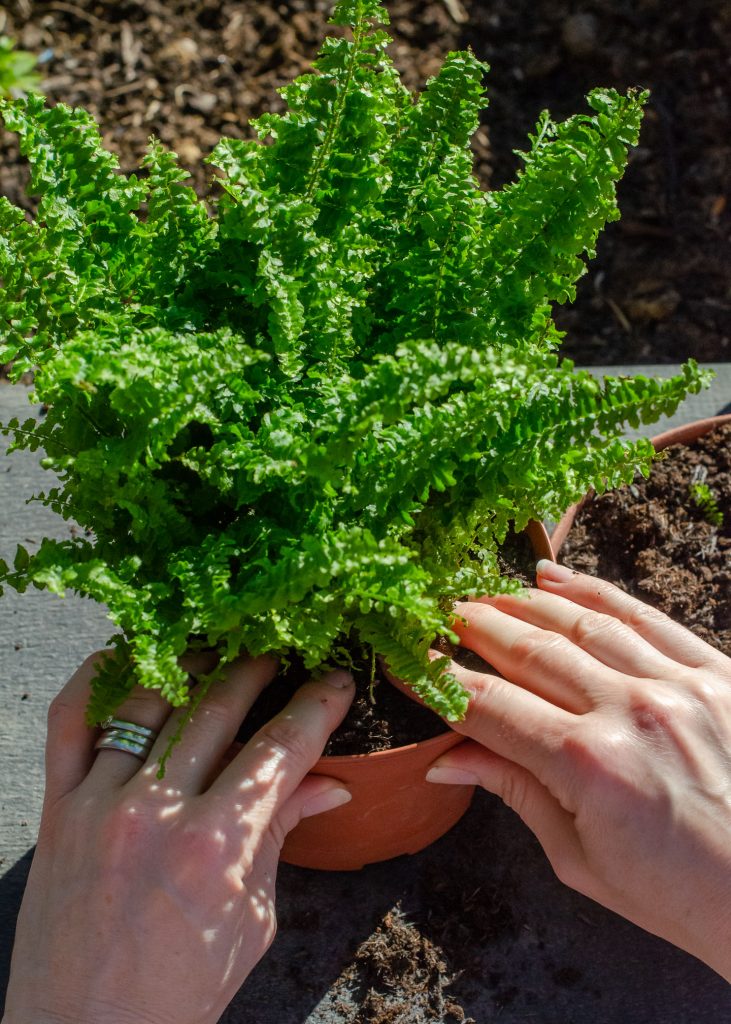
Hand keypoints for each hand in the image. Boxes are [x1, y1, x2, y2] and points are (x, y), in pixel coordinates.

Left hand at [3, 653, 354, 1023]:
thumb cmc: (178, 993)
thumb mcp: (251, 922)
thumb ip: (281, 838)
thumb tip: (327, 786)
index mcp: (215, 845)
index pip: (280, 748)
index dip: (318, 706)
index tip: (338, 681)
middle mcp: (156, 812)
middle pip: (218, 708)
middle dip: (258, 671)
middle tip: (280, 655)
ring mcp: (99, 804)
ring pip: (152, 702)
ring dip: (192, 667)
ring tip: (218, 652)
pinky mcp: (58, 809)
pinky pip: (70, 723)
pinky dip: (98, 679)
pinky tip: (129, 657)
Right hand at [425, 562, 730, 981]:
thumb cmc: (677, 895)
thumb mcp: (579, 858)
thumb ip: (514, 790)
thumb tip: (447, 758)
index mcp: (588, 766)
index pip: (489, 707)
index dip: (438, 680)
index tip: (407, 660)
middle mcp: (630, 712)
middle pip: (530, 652)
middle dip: (474, 628)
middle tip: (437, 613)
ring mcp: (678, 685)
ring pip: (582, 624)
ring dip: (524, 603)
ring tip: (484, 594)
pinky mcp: (717, 672)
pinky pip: (645, 617)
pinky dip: (595, 591)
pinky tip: (554, 577)